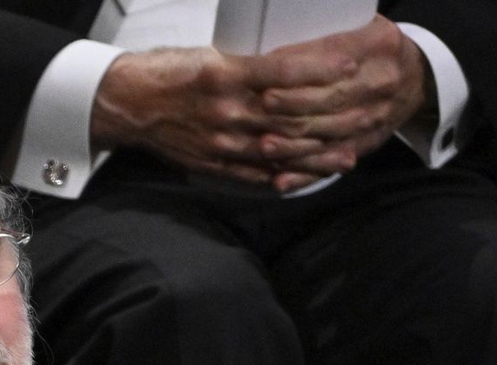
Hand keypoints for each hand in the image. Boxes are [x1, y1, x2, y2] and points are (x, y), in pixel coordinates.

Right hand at [89, 17, 426, 192]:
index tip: (352, 63)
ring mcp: (222, 143)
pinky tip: (310, 178)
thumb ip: (248, 63)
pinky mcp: (215, 164)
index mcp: (225, 75)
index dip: (321, 69)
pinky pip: (256, 176)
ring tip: (351, 154)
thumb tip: (292, 62)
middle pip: (290, 116)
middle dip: (332, 117)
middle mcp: (226, 112)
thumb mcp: (209, 55)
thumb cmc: (168, 72)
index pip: (283, 72)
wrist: (129, 105)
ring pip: (279, 151)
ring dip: (319, 155)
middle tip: (367, 112)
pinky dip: (286, 178)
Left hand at [252, 17, 428, 189]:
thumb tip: (272, 49)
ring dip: (292, 144)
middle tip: (261, 106)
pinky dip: (304, 174)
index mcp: (376, 45)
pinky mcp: (364, 146)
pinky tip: (281, 181)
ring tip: (263, 145)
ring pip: (326, 135)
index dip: (298, 68)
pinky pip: (330, 164)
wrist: (416, 80)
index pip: (331, 58)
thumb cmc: (374, 50)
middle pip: (328, 99)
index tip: (268, 72)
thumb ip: (327, 39)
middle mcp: (378, 83)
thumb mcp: (363, 28)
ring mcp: (372, 119)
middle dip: (291, 105)